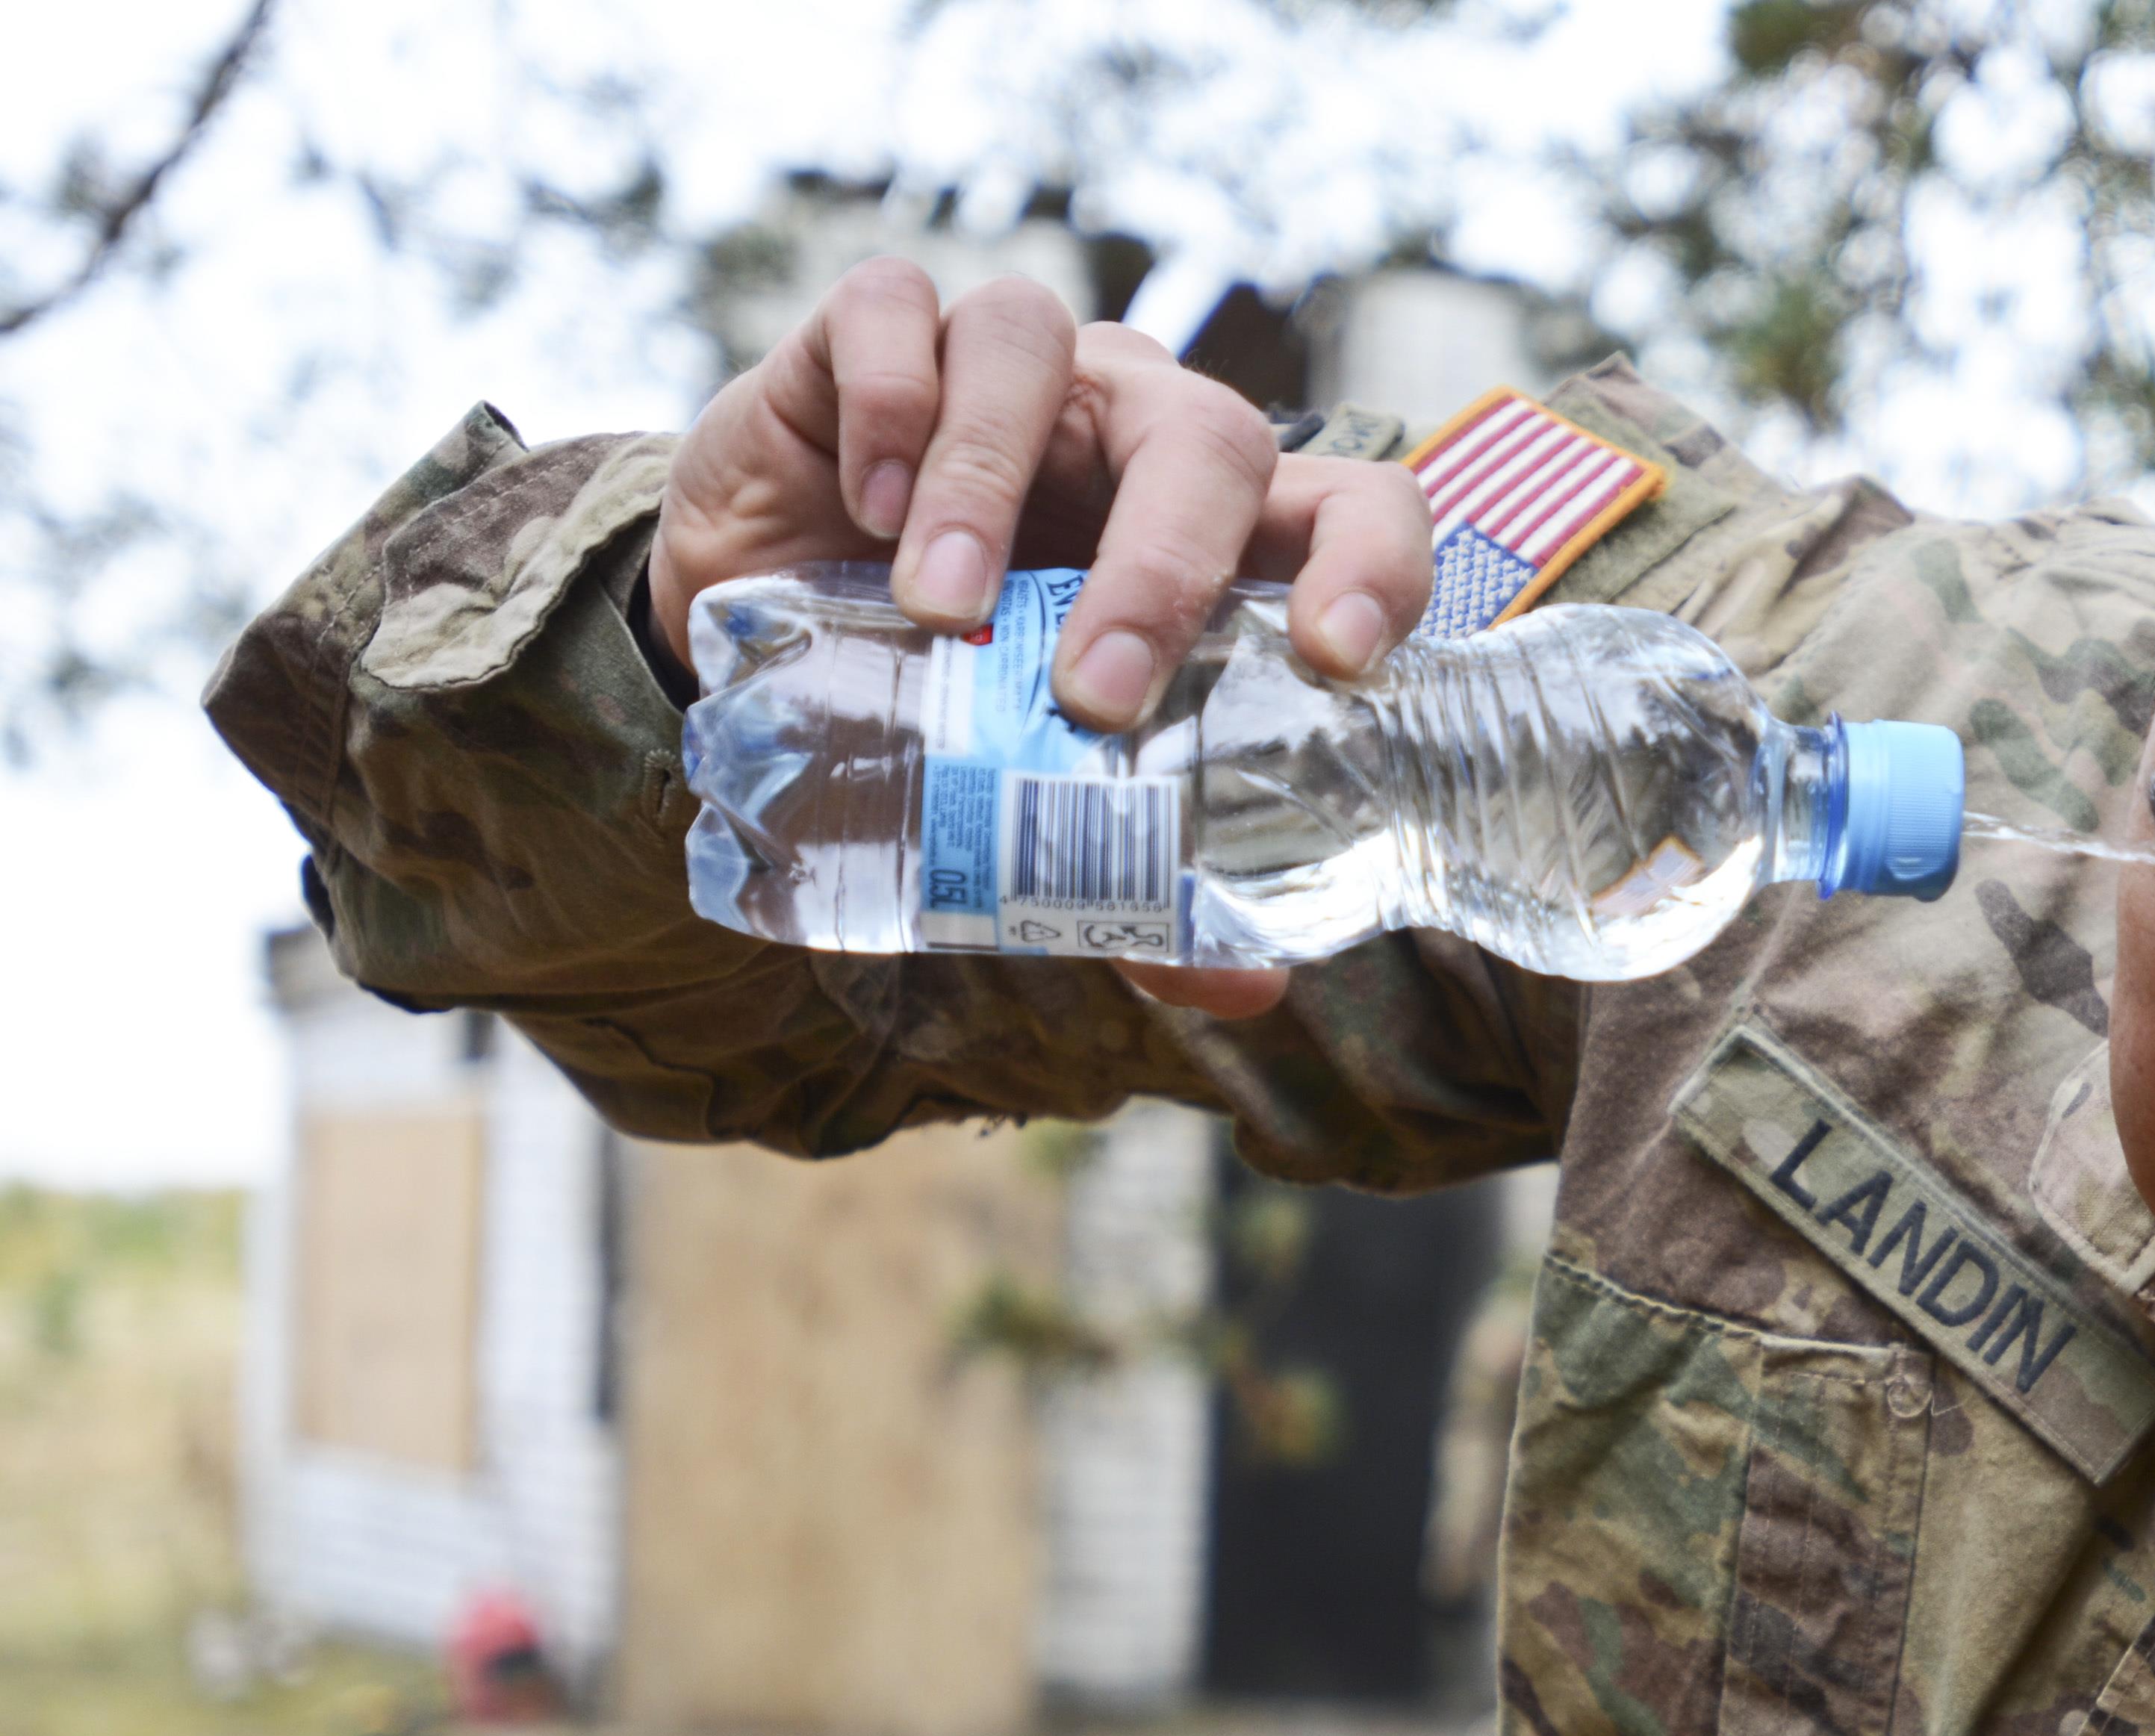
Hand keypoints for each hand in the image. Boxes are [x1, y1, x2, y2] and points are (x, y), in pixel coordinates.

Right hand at [649, 258, 1436, 1023]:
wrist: (757, 625)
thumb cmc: (947, 690)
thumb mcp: (1044, 788)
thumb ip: (1143, 872)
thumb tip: (1250, 982)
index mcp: (1221, 527)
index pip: (1354, 502)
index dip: (1373, 562)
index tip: (1337, 655)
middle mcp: (1134, 424)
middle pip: (1208, 434)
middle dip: (1162, 566)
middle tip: (1092, 695)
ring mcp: (1016, 367)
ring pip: (1045, 346)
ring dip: (997, 483)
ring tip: (943, 613)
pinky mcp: (874, 332)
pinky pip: (898, 311)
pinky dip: (889, 402)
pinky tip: (862, 504)